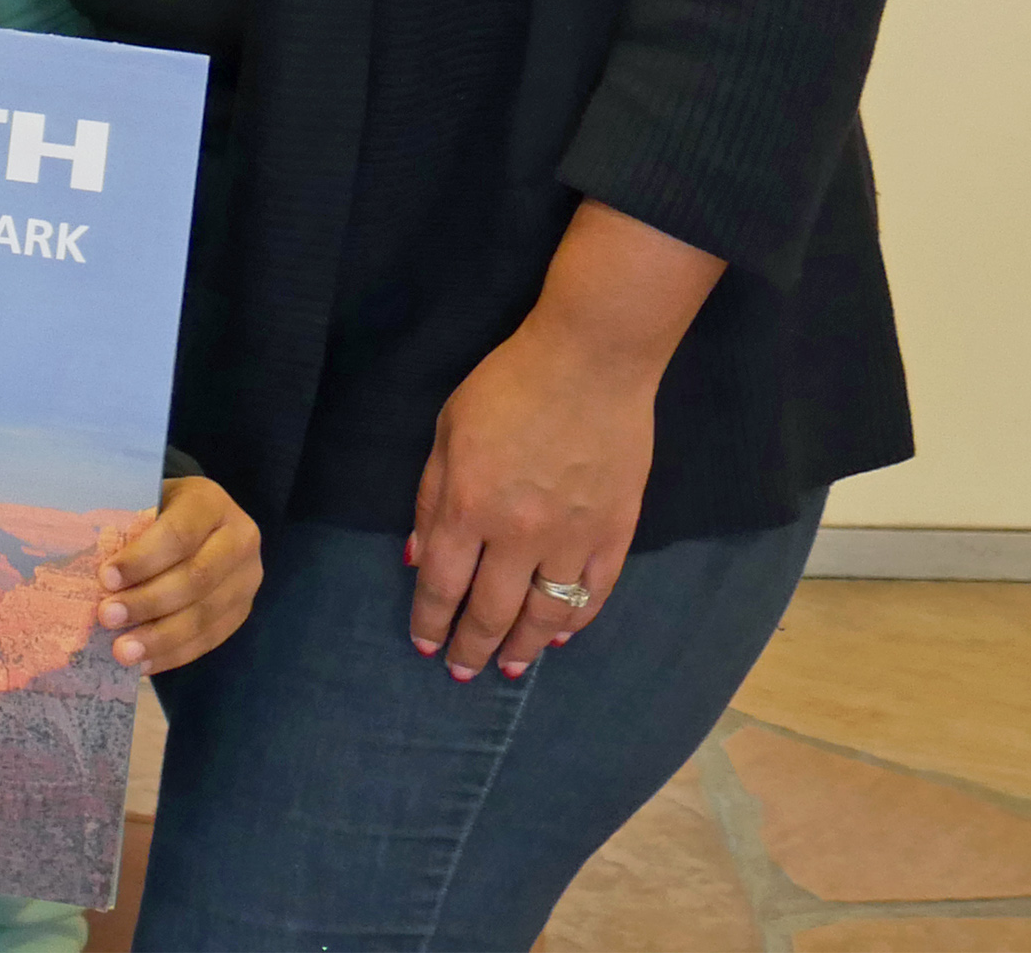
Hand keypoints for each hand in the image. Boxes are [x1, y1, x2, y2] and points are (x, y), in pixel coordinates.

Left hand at [96, 475, 261, 671]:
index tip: (105, 579)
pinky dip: (174, 654)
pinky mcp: (242, 610)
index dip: (142, 559)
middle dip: (148, 602)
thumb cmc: (160, 512)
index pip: (178, 534)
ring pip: (205, 615)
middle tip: (107, 617)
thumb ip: (127, 528)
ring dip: (160, 638)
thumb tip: (86, 566)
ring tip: (123, 651)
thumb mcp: (146, 504)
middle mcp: (239, 538)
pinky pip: (210, 639)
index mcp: (210, 503)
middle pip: (195, 578)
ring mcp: (246, 578)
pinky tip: (144, 663)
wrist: (201, 522)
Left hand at [408, 200, 723, 679]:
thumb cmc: (506, 386)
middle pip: (491, 611)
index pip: (440, 584)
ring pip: (544, 614)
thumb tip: (416, 557)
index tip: (424, 644)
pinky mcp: (615, 532)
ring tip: (510, 668)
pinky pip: (593, 593)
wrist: (590, 360)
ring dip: (524, 648)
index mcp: (468, 505)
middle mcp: (518, 534)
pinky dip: (576, 620)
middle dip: (472, 647)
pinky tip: (560, 635)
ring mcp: (572, 538)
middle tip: (462, 670)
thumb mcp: (446, 430)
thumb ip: (429, 497)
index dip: (431, 620)